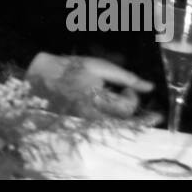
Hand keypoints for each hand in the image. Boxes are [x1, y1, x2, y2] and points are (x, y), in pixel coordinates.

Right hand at [26, 52, 152, 118]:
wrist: (41, 76)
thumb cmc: (71, 68)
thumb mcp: (99, 66)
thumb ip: (126, 78)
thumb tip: (150, 87)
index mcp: (96, 99)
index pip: (126, 108)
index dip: (133, 97)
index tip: (130, 89)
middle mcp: (91, 115)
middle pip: (122, 120)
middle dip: (129, 106)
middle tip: (125, 92)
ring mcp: (85, 121)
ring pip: (114, 124)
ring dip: (121, 113)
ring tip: (115, 98)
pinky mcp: (81, 123)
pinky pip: (103, 124)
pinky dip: (110, 116)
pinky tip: (107, 105)